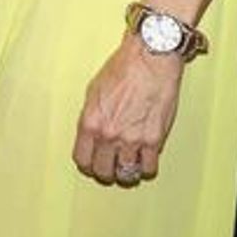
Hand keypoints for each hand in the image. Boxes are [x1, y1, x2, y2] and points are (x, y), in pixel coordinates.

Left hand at [73, 35, 182, 186]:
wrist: (149, 61)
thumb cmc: (122, 70)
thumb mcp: (93, 91)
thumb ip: (92, 117)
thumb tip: (92, 134)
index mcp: (90, 121)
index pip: (82, 159)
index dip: (87, 164)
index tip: (93, 162)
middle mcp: (109, 134)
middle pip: (103, 172)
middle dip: (106, 171)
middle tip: (111, 165)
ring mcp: (132, 139)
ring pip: (126, 175)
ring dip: (127, 171)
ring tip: (129, 163)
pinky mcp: (154, 140)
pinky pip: (148, 169)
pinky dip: (146, 167)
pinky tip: (145, 158)